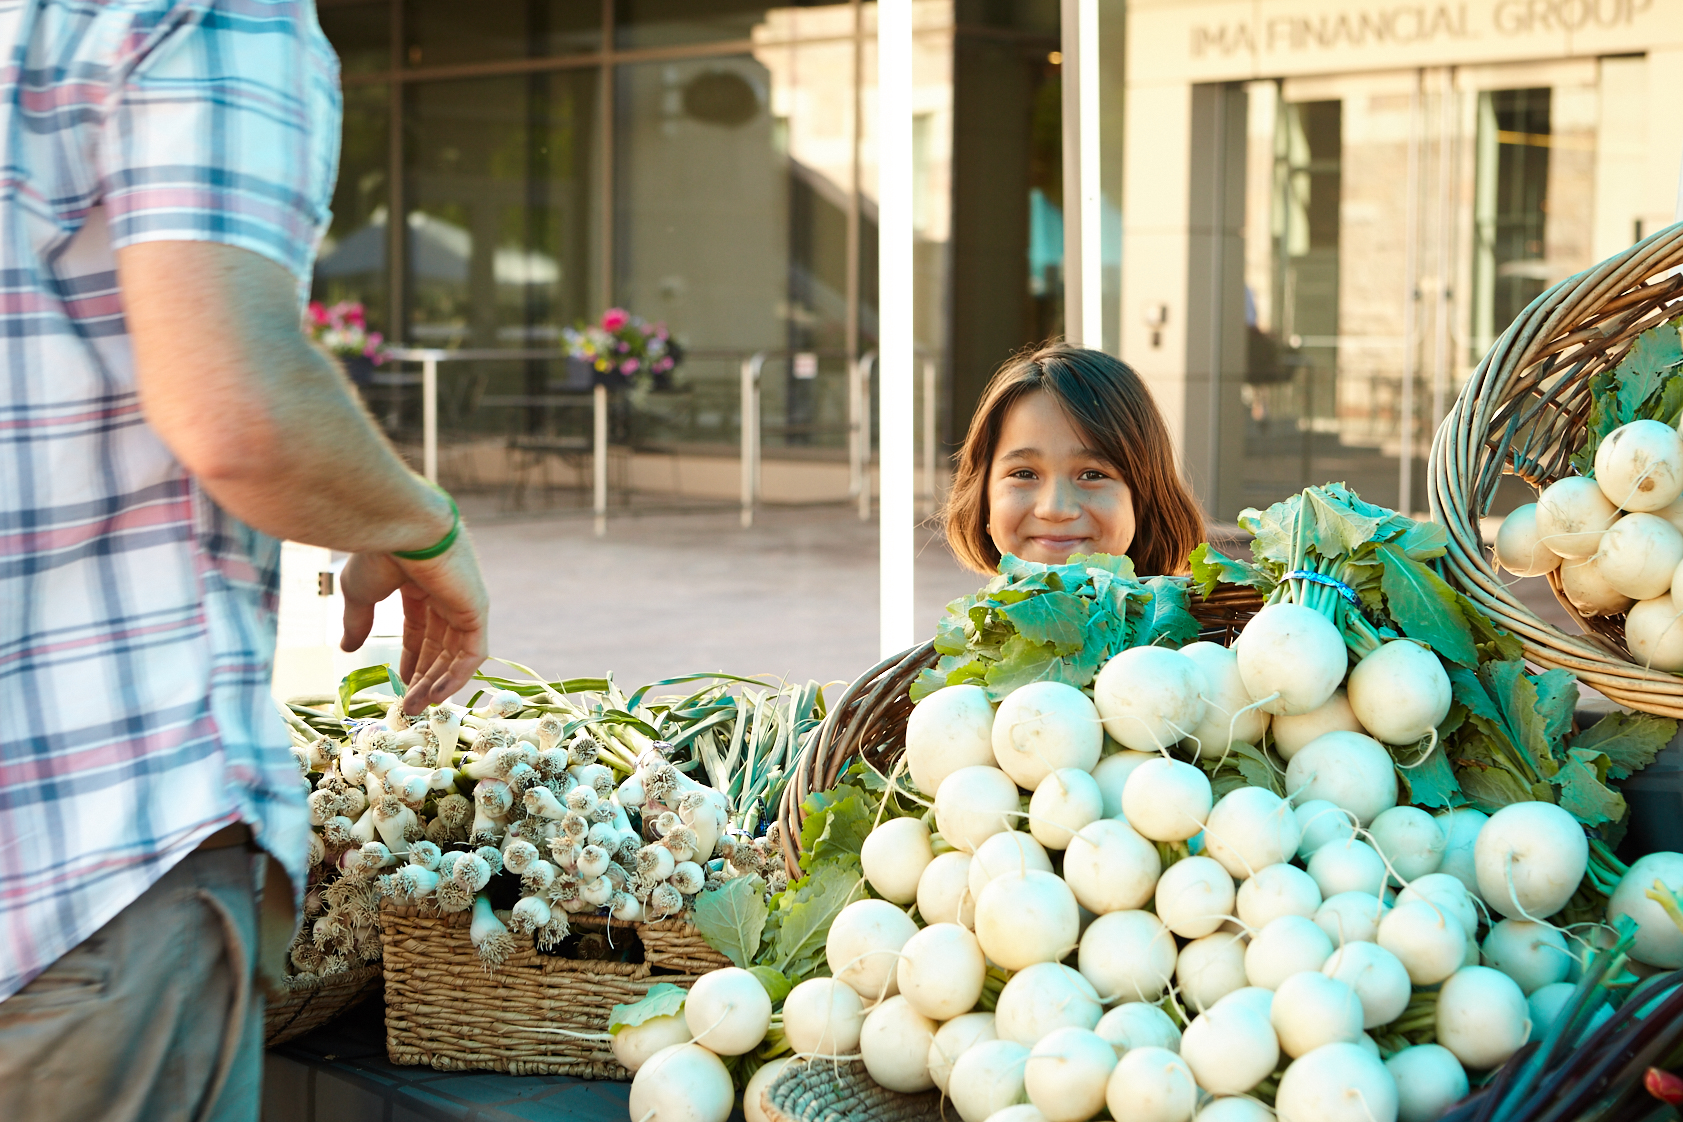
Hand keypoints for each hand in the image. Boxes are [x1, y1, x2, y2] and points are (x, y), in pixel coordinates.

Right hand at [340, 536, 488, 714]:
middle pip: (439, 645)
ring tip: (417, 707)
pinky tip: (437, 695)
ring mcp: (463, 601)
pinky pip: (472, 652)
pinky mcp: (476, 609)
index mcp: (420, 584)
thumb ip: (358, 621)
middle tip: (409, 707)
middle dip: (424, 677)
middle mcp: (445, 593)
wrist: (398, 528)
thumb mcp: (359, 593)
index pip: (420, 630)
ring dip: (437, 682)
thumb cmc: (376, 552)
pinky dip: (457, 675)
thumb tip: (347, 648)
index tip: (400, 686)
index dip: (411, 659)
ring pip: (455, 652)